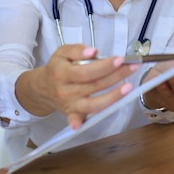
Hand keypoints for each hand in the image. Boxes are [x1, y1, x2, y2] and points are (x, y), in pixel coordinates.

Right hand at [16, 44, 139, 128]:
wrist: (42, 88)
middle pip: (94, 85)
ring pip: (93, 104)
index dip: (104, 67)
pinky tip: (81, 124)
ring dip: (113, 97)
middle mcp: (65, 90)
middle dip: (116, 76)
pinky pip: (77, 119)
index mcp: (62, 73)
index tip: (120, 60)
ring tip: (128, 87)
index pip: (86, 71)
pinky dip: (77, 123)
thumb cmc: (56, 68)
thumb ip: (76, 50)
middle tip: (131, 67)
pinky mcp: (72, 114)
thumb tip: (93, 51)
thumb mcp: (62, 52)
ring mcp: (69, 104)